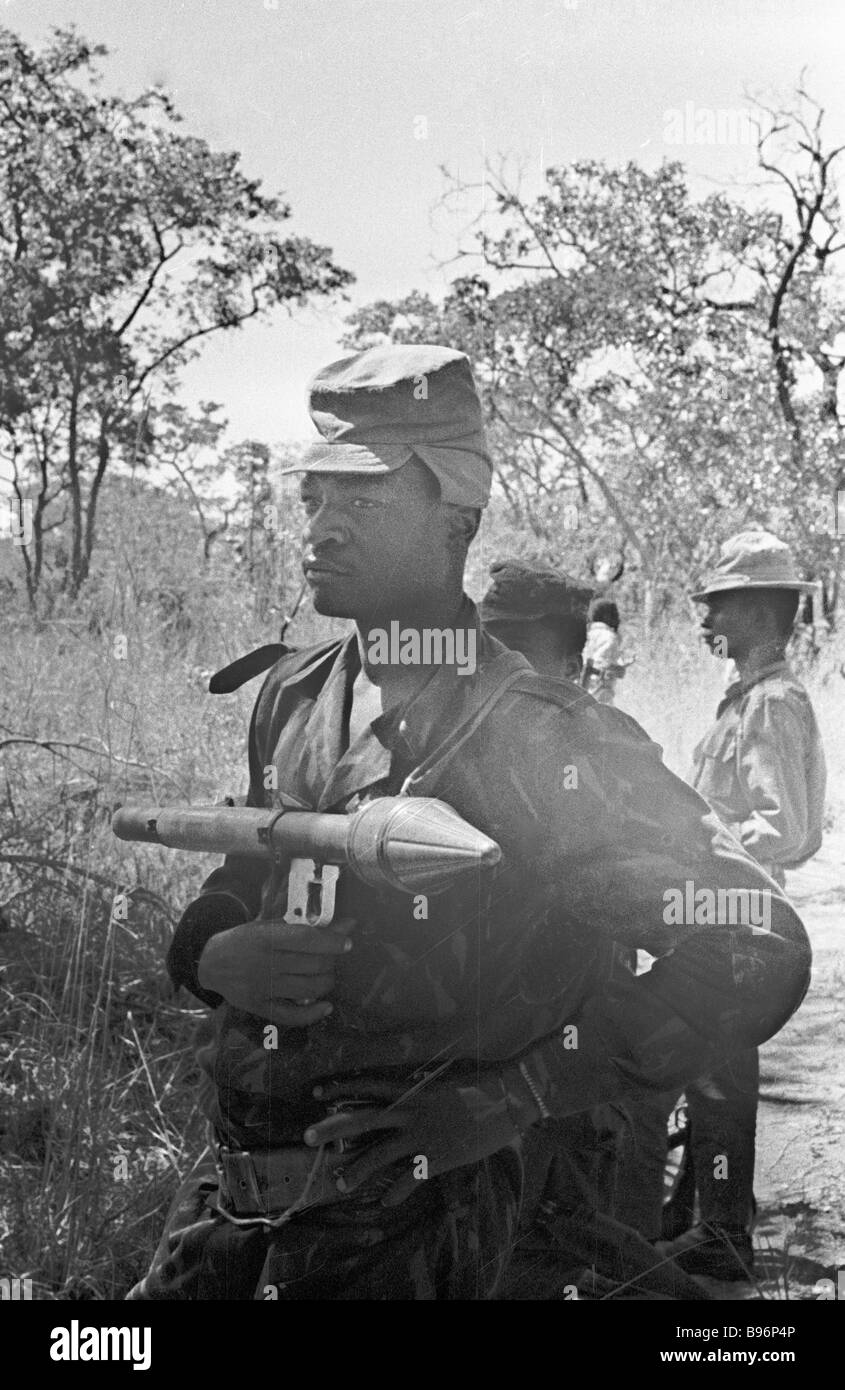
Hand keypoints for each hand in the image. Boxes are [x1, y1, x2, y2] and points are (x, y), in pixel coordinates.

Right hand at [196, 916, 354, 1027]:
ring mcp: (262, 988)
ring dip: (327, 982)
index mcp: (266, 938)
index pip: (306, 939)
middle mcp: (264, 964)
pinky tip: (326, 1006)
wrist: (211, 963)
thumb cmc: (245, 939)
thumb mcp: (268, 926)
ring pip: (309, 989)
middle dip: (331, 961)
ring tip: (327, 975)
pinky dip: (314, 1014)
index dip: (332, 941)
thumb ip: (303, 927)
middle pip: (312, 965)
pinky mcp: (260, 1008)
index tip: (347, 942)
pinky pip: (292, 1016)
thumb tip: (344, 925)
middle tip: (333, 957)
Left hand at [302, 1072, 522, 1206]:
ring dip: (356, 1170)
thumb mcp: (442, 1083)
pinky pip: (409, 1179)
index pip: (367, 1085)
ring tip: (339, 1183)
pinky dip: (395, 1193)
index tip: (317, 1092)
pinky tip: (384, 1203)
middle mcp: (409, 1111)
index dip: (341, 1088)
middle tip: (306, 1135)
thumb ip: (420, 1093)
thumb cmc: (478, 1084)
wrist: (505, 1096)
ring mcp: (421, 1135)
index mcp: (410, 1089)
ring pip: (378, 1154)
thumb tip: (404, 1097)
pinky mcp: (436, 1158)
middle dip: (332, 1128)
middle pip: (361, 1119)